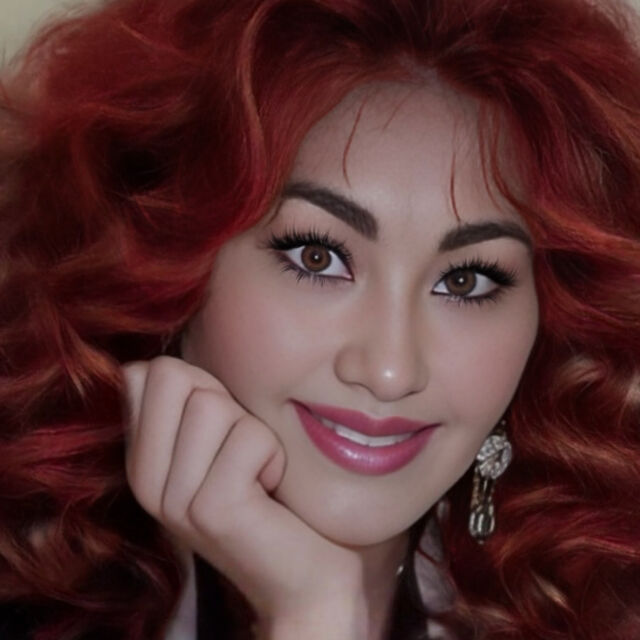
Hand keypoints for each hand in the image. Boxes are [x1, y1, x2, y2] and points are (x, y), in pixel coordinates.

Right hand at [122, 356, 367, 637]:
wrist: (302, 574)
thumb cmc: (266, 490)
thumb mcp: (217, 440)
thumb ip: (187, 402)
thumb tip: (161, 361)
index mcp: (140, 459)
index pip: (143, 372)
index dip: (196, 384)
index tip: (220, 427)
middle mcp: (143, 480)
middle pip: (174, 377)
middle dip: (223, 401)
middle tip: (239, 450)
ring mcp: (173, 499)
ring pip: (213, 404)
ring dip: (253, 431)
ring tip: (255, 474)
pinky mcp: (212, 510)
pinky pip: (250, 437)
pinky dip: (274, 455)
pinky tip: (269, 490)